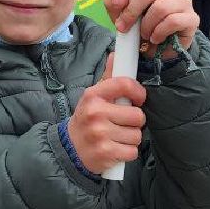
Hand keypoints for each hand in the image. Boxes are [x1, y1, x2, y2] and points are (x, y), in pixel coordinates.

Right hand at [66, 53, 146, 174]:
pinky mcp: (106, 153)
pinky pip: (133, 151)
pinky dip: (127, 153)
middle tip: (123, 124)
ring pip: (137, 135)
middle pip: (138, 115)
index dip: (139, 92)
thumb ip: (108, 78)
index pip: (124, 84)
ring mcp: (100, 134)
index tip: (139, 99)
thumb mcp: (93, 97)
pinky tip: (116, 149)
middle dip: (135, 122)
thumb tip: (115, 55)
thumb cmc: (87, 119)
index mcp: (93, 96)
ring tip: (117, 137)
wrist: (70, 149)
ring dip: (131, 138)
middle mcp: (96, 113)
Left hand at [104, 0, 198, 48]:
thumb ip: (115, 2)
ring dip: (146, 25)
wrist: (155, 51)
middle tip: (124, 26)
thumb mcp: (120, 13)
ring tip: (144, 34)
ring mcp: (184, 2)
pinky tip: (156, 38)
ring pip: (160, 7)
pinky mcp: (192, 19)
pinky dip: (159, 32)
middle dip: (132, 11)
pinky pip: (172, 21)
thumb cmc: (138, 26)